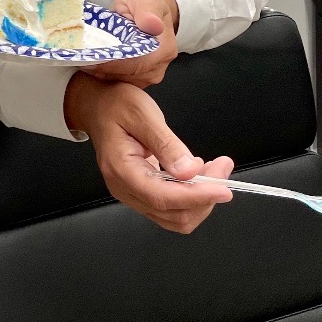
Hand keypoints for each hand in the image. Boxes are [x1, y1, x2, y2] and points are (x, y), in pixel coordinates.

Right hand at [64, 73, 232, 233]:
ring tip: (215, 169)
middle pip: (172, 214)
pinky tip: (199, 174)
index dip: (197, 197)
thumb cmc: (115, 104)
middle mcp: (125, 189)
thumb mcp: (142, 114)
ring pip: (175, 217)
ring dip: (201, 199)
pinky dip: (192, 197)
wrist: (96, 106)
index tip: (224, 189)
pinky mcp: (141, 192)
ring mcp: (132, 194)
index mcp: (121, 170)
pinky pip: (171, 208)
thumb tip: (190, 171)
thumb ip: (166, 144)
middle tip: (223, 166)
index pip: (163, 198)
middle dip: (205, 196)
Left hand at [83, 0, 179, 87]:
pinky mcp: (139, 78)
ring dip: (102, 72)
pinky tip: (93, 63)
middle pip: (126, 76)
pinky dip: (105, 72)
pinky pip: (120, 81)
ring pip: (121, 81)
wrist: (151, 11)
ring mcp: (149, 75)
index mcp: (162, 49)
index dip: (110, 63)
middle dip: (102, 68)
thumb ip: (147, 10)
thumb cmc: (145, 2)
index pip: (134, 64)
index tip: (89, 58)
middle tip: (81, 58)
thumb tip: (152, 24)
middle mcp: (158, 67)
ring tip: (85, 59)